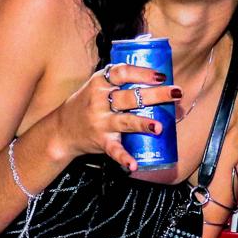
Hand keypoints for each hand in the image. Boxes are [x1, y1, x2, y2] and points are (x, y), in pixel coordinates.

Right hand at [45, 65, 181, 173]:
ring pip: (125, 121)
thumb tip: (157, 78)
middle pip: (129, 97)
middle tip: (176, 92)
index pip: (121, 73)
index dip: (142, 73)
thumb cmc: (87, 104)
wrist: (61, 130)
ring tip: (159, 127)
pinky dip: (124, 158)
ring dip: (142, 124)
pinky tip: (134, 164)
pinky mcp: (100, 141)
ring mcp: (100, 122)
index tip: (161, 75)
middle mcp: (99, 101)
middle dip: (155, 95)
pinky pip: (114, 150)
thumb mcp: (97, 86)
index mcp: (100, 83)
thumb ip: (119, 81)